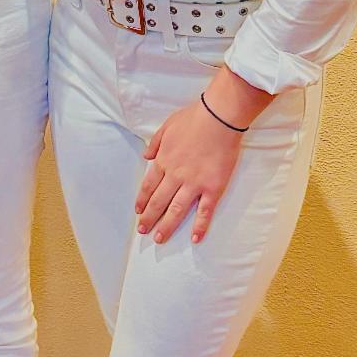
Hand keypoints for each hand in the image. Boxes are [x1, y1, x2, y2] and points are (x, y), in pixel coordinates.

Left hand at [135, 98, 243, 245]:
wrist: (218, 117)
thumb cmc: (194, 118)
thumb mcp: (167, 125)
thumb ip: (155, 143)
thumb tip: (146, 156)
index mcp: (164, 160)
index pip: (149, 185)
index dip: (142, 199)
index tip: (138, 211)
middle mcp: (176, 175)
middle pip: (159, 201)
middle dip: (149, 217)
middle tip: (143, 230)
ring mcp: (194, 183)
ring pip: (176, 210)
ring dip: (166, 226)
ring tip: (159, 239)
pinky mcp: (213, 188)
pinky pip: (205, 211)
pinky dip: (200, 226)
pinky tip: (195, 239)